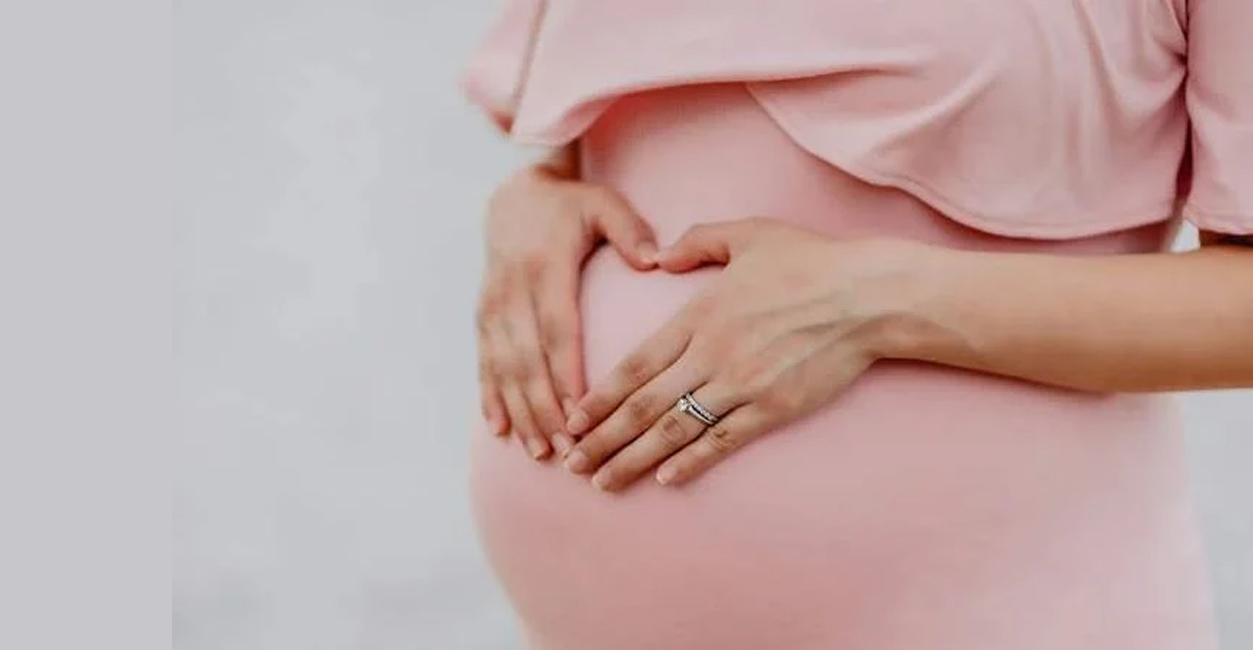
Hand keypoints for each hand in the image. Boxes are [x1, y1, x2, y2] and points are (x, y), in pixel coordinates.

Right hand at [477, 163, 657, 459]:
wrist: (514, 196)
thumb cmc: (571, 206)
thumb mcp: (603, 204)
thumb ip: (630, 230)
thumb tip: (655, 259)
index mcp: (546, 267)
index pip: (557, 329)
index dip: (565, 371)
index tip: (581, 410)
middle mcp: (513, 291)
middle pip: (527, 359)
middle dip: (544, 408)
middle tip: (567, 448)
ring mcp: (494, 306)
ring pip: (503, 367)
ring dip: (519, 411)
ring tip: (539, 450)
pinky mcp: (483, 316)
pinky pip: (484, 361)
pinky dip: (490, 397)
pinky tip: (500, 430)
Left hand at [560, 218, 921, 488]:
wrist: (868, 297)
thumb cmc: (810, 261)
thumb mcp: (748, 234)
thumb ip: (697, 241)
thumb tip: (659, 255)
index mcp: (698, 315)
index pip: (634, 364)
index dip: (599, 397)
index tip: (572, 419)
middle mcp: (711, 354)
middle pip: (643, 405)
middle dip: (601, 438)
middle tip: (570, 463)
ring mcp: (742, 385)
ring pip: (674, 431)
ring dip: (633, 460)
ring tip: (603, 482)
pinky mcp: (773, 409)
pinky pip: (723, 442)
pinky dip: (691, 462)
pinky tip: (665, 480)